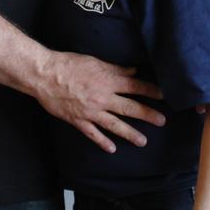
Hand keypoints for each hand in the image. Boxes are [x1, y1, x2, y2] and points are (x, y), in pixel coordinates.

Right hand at [35, 51, 164, 153]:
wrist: (45, 75)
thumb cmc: (69, 64)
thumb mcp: (94, 61)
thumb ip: (114, 69)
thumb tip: (132, 72)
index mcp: (107, 81)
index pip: (134, 87)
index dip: (150, 91)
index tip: (164, 96)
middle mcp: (102, 98)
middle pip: (130, 108)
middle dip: (148, 115)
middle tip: (162, 121)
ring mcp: (91, 111)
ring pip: (115, 125)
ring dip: (130, 133)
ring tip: (143, 141)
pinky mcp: (78, 120)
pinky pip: (93, 133)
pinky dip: (102, 142)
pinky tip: (111, 148)